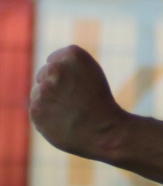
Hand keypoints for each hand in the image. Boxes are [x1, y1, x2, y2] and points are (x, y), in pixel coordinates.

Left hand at [29, 45, 127, 159]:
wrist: (103, 130)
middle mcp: (56, 68)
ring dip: (49, 100)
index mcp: (73, 54)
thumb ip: (68, 67)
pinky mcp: (36, 108)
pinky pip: (36, 109)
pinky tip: (62, 119)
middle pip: (43, 73)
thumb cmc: (100, 102)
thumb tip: (44, 73)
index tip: (76, 83)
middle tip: (73, 98)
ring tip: (70, 110)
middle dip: (53, 84)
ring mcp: (44, 88)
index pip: (54, 58)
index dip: (65, 73)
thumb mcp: (91, 73)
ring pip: (38, 92)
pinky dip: (46, 115)